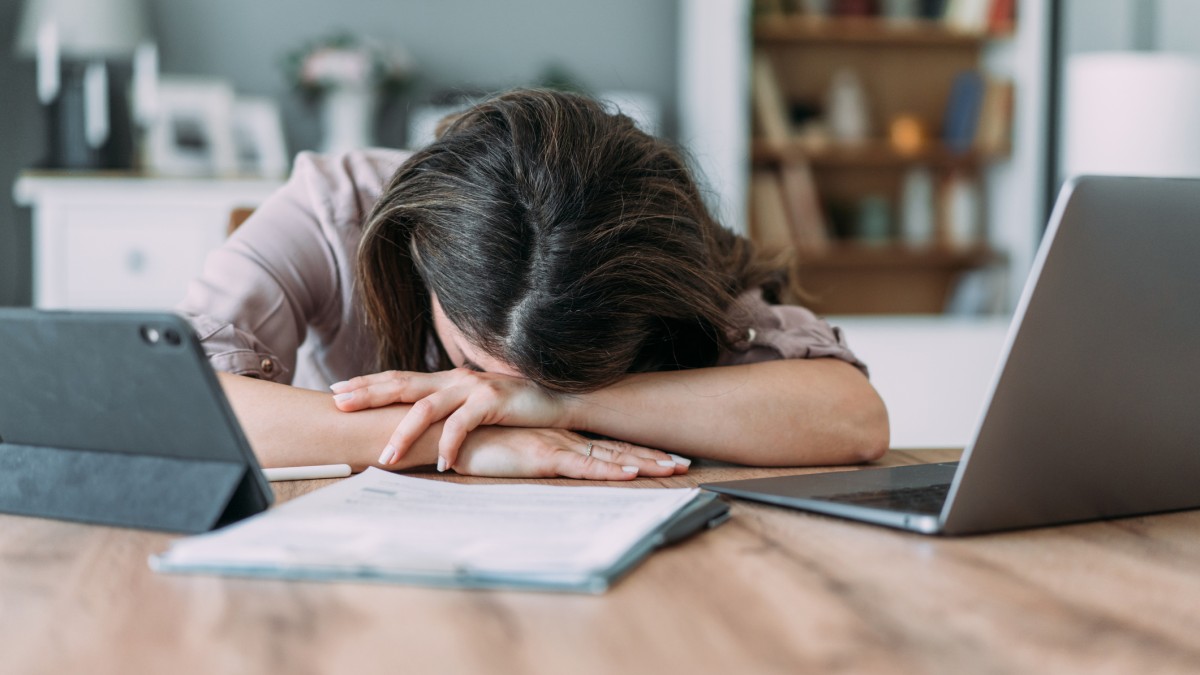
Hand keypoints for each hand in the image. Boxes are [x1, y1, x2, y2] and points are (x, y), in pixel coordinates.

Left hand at [332, 368, 571, 469]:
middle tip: (339, 405)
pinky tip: (442, 464)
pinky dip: (449, 445)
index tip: (339, 389)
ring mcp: (473, 388)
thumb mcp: (476, 406)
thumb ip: (451, 409)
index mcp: (448, 379)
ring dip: (404, 435)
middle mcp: (455, 378)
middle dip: (368, 395)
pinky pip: (462, 425)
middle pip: (403, 384)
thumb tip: (422, 426)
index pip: (401, 378)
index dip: (369, 382)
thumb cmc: (516, 409)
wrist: (559, 399)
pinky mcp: (492, 401)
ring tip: (386, 459)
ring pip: (427, 409)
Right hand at [449, 427, 687, 479]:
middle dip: (652, 456)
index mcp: (557, 434)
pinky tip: (631, 474)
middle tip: (684, 461)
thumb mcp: (507, 445)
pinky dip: (608, 471)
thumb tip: (540, 460)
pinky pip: (582, 467)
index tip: (662, 454)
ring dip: (642, 463)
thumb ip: (526, 449)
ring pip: (608, 457)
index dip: (634, 448)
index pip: (604, 443)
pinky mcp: (541, 456)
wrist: (446, 431)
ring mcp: (555, 445)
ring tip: (672, 468)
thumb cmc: (473, 439)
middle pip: (616, 448)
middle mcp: (563, 437)